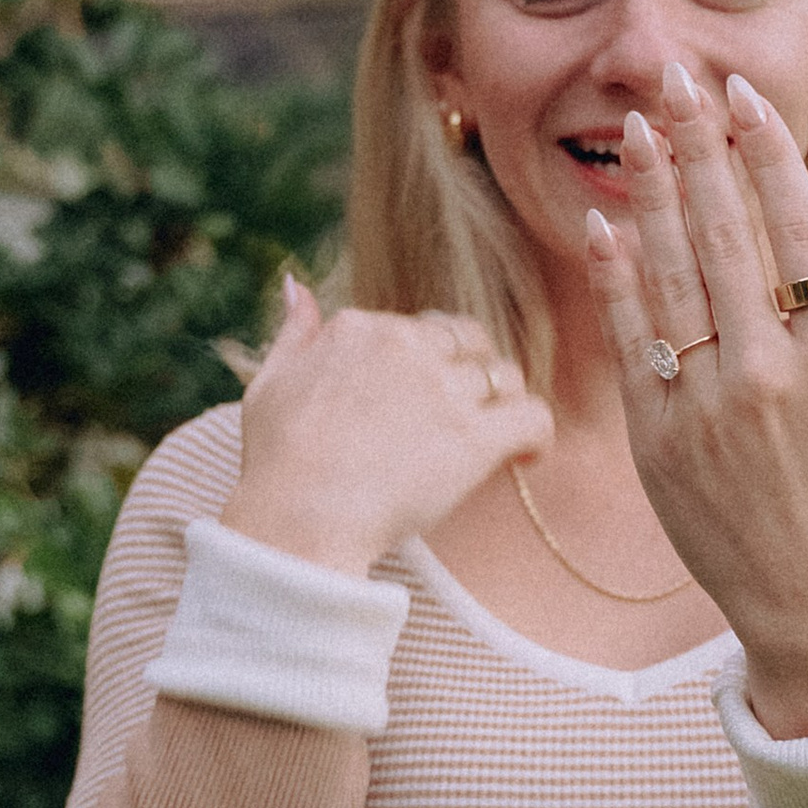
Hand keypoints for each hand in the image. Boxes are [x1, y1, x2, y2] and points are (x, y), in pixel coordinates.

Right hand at [219, 278, 549, 574]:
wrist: (298, 520)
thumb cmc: (277, 464)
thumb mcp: (269, 383)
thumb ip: (294, 331)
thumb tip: (300, 286)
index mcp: (359, 328)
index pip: (420, 328)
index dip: (428, 365)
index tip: (421, 403)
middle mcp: (406, 346)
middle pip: (468, 342)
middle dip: (472, 374)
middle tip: (467, 416)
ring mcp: (443, 389)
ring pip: (504, 376)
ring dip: (503, 405)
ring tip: (496, 440)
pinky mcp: (474, 437)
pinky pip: (533, 417)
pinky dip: (537, 437)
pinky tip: (526, 458)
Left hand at [589, 58, 807, 735]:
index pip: (798, 230)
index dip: (769, 156)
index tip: (748, 99)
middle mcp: (767, 375)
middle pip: (725, 234)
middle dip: (700, 149)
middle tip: (680, 79)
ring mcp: (705, 407)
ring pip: (671, 277)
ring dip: (650, 195)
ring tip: (638, 127)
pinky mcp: (658, 441)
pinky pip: (633, 341)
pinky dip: (619, 279)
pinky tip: (606, 222)